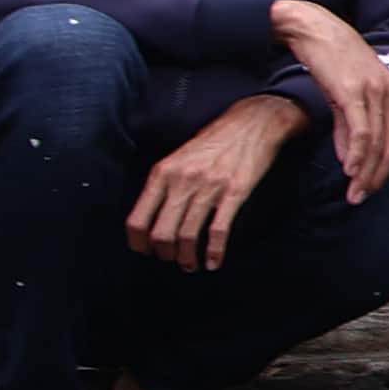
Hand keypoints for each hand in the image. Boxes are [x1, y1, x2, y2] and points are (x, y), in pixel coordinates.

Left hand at [127, 95, 301, 267]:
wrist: (251, 124)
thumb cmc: (213, 142)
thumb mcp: (178, 158)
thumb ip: (163, 185)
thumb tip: (152, 218)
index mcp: (162, 173)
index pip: (138, 219)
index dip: (138, 243)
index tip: (145, 252)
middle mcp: (181, 181)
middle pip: (161, 233)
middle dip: (164, 254)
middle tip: (171, 259)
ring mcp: (209, 188)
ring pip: (188, 235)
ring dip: (187, 258)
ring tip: (190, 265)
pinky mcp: (234, 193)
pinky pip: (219, 230)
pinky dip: (214, 252)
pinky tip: (214, 262)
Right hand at [272, 0, 388, 202]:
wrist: (316, 31)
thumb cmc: (334, 63)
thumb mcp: (351, 97)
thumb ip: (352, 129)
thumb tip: (352, 162)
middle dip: (383, 180)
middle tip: (363, 199)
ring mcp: (377, 92)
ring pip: (379, 144)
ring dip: (366, 174)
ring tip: (354, 193)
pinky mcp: (354, 91)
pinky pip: (361, 131)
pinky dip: (356, 155)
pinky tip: (349, 170)